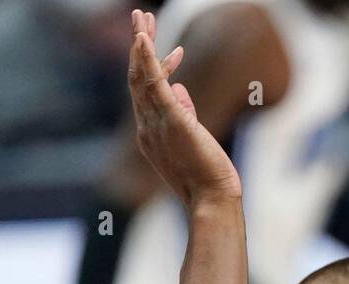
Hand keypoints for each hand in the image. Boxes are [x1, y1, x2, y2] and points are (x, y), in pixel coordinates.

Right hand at [126, 8, 240, 204]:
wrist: (212, 201)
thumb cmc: (206, 177)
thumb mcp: (193, 140)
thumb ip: (185, 114)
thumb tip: (181, 89)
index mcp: (150, 132)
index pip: (145, 93)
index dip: (154, 68)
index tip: (175, 51)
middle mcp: (147, 127)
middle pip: (135, 78)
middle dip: (138, 45)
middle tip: (140, 16)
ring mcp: (156, 125)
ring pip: (140, 77)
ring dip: (140, 44)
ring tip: (141, 17)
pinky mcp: (172, 122)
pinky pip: (154, 86)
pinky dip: (147, 60)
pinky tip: (144, 39)